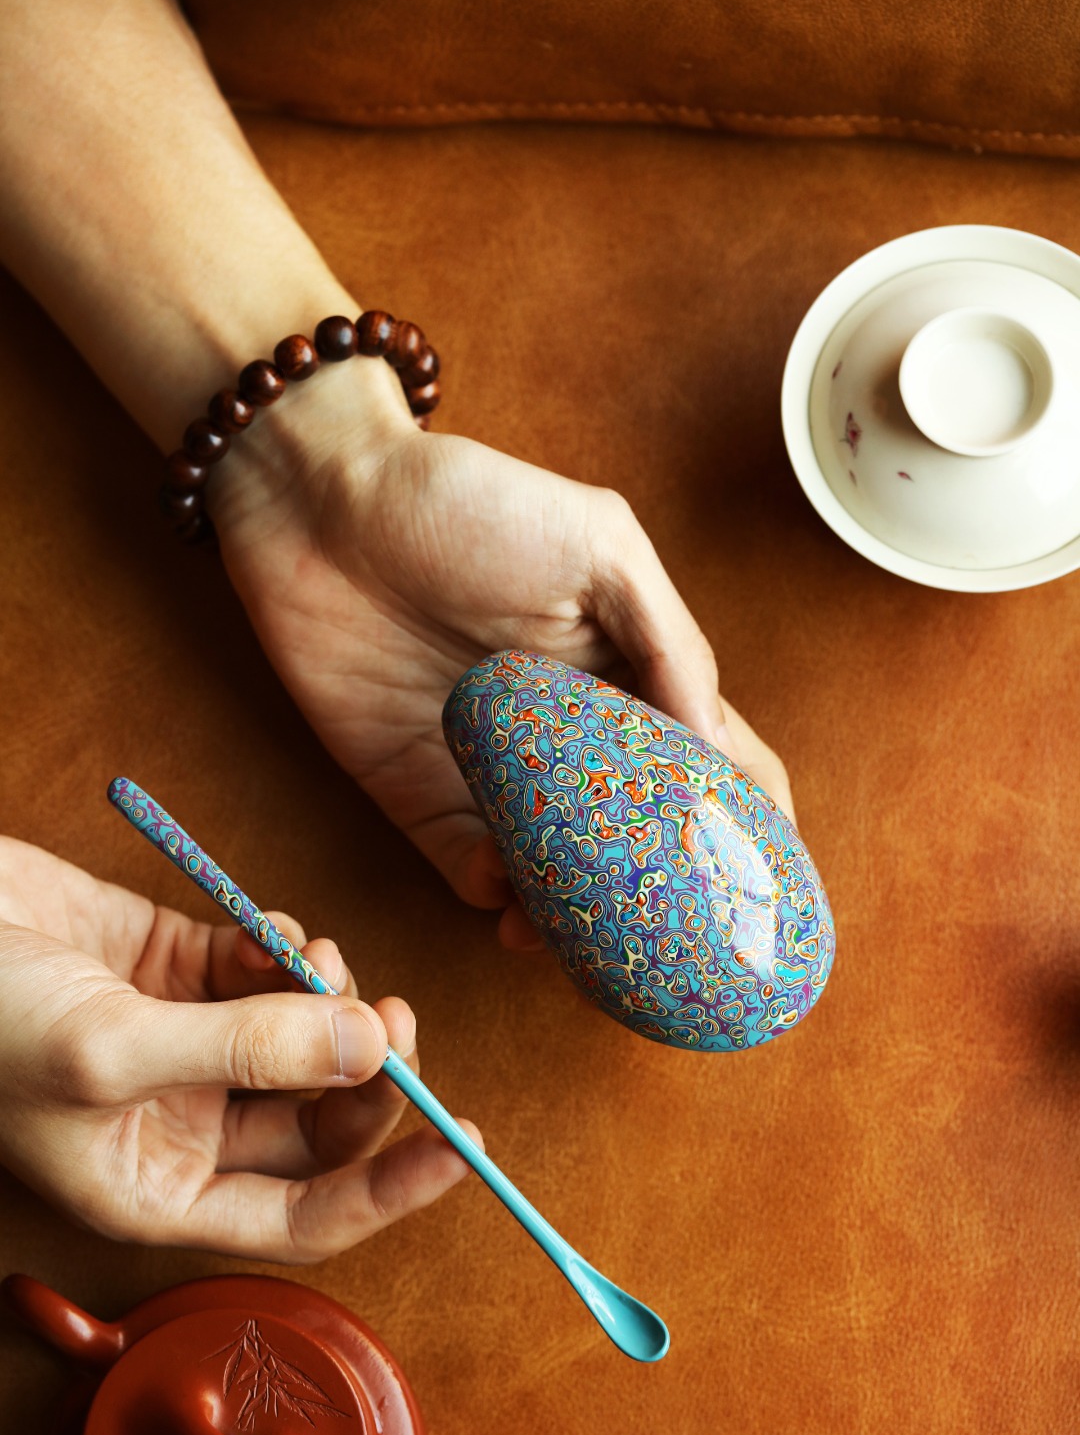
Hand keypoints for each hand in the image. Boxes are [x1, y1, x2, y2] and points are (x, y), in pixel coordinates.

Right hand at [0, 836, 478, 1260]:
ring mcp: (191, 1042)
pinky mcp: (183, 966)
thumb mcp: (110, 1050)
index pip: (311, 1213)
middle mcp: (187, 1123)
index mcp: (164, 1185)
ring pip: (309, 1037)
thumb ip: (248, 1047)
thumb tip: (378, 1048)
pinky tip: (277, 931)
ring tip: (321, 961)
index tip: (469, 1146)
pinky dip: (291, 948)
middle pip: (325, 1119)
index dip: (395, 1186)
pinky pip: (270, 969)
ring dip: (336, 999)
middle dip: (376, 1074)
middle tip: (398, 1018)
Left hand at [214, 364, 793, 945]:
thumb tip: (717, 748)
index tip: (767, 876)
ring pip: (560, 871)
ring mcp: (499, 773)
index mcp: (630, 673)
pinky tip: (503, 885)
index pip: (715, 758)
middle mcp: (573, 735)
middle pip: (641, 833)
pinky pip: (469, 868)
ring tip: (584, 932)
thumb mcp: (600, 544)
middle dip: (667, 888)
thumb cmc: (469, 501)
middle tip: (680, 933)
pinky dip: (494, 889)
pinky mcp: (419, 794)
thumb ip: (670, 640)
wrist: (322, 504)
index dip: (750, 817)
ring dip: (578, 909)